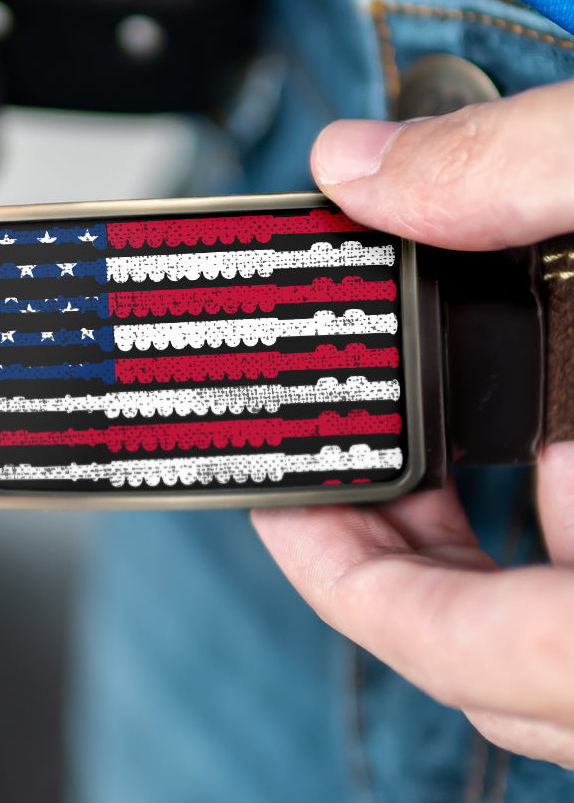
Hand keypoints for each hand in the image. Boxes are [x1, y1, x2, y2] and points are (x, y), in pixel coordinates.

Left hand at [253, 81, 573, 767]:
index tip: (271, 502)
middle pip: (497, 654)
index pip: (478, 652)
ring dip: (469, 541)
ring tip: (402, 445)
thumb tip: (362, 162)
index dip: (352, 585)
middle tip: (321, 461)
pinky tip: (533, 436)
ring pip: (552, 631)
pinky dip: (547, 524)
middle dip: (396, 551)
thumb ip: (522, 171)